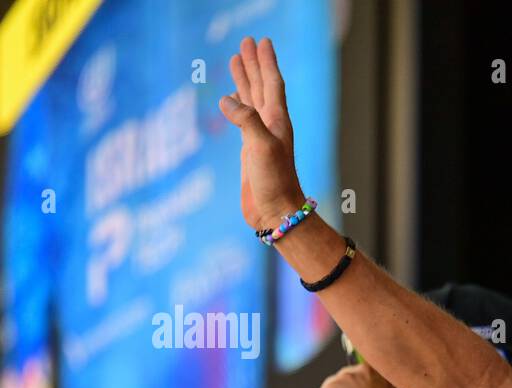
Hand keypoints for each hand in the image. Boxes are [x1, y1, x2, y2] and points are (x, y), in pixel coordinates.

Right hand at [218, 37, 305, 231]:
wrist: (276, 213)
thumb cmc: (274, 182)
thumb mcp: (261, 147)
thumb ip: (246, 120)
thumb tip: (226, 98)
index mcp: (277, 121)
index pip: (272, 83)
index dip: (266, 61)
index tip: (261, 41)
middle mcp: (270, 125)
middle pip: (262, 86)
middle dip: (253, 64)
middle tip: (246, 42)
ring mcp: (260, 137)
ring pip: (251, 99)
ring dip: (245, 79)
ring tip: (236, 60)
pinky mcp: (249, 150)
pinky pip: (243, 118)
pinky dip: (238, 104)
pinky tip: (233, 98)